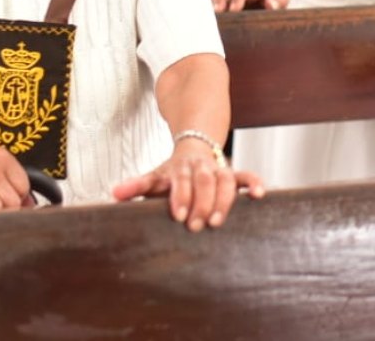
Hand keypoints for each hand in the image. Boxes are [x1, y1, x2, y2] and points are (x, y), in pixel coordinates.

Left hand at [112, 138, 264, 230]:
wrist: (193, 147)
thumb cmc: (172, 172)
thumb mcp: (153, 177)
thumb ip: (136, 185)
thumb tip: (115, 194)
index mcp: (179, 168)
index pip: (180, 180)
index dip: (180, 196)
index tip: (178, 215)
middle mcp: (201, 166)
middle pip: (204, 180)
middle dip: (201, 203)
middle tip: (196, 226)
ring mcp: (218, 169)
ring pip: (225, 179)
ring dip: (224, 200)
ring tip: (218, 221)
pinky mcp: (232, 173)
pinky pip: (245, 175)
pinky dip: (254, 183)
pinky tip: (259, 195)